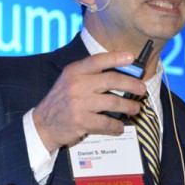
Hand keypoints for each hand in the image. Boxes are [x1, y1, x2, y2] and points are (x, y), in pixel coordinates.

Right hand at [32, 51, 146, 151]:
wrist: (43, 124)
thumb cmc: (62, 101)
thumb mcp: (69, 81)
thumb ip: (89, 75)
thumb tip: (121, 73)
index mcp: (74, 71)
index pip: (98, 60)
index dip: (116, 57)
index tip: (131, 57)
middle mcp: (76, 85)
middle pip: (112, 80)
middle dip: (132, 84)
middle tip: (141, 89)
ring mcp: (79, 103)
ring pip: (113, 102)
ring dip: (128, 107)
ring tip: (135, 109)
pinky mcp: (81, 121)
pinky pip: (107, 123)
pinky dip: (116, 126)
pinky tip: (119, 127)